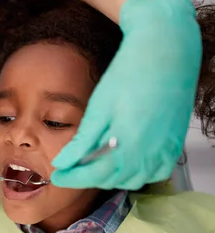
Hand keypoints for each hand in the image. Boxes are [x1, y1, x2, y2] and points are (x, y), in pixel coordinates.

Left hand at [51, 0, 201, 189]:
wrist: (165, 52)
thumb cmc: (129, 76)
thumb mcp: (98, 109)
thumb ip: (81, 142)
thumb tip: (61, 163)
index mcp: (129, 145)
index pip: (95, 175)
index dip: (73, 178)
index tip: (57, 176)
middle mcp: (150, 154)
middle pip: (113, 179)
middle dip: (89, 176)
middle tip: (71, 167)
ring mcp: (166, 150)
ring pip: (134, 179)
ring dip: (112, 176)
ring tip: (93, 162)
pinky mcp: (174, 144)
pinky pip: (155, 172)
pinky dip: (137, 172)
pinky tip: (123, 160)